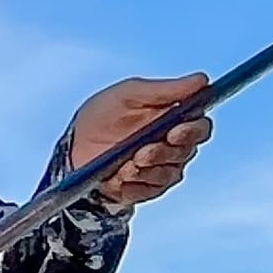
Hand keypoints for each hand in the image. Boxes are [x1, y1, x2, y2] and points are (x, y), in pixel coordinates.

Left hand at [70, 73, 211, 207]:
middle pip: (186, 152)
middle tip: (144, 151)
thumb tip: (201, 80)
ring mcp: (159, 170)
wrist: (72, 148)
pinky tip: (119, 178)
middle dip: (164, 152)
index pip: (199, 127)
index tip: (176, 131)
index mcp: (173, 120)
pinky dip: (134, 185)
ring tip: (127, 164)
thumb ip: (164, 90)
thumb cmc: (101, 117)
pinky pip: (148, 191)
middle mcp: (172, 146)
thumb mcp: (128, 95)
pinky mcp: (143, 190)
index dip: (193, 130)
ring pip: (168, 174)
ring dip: (148, 169)